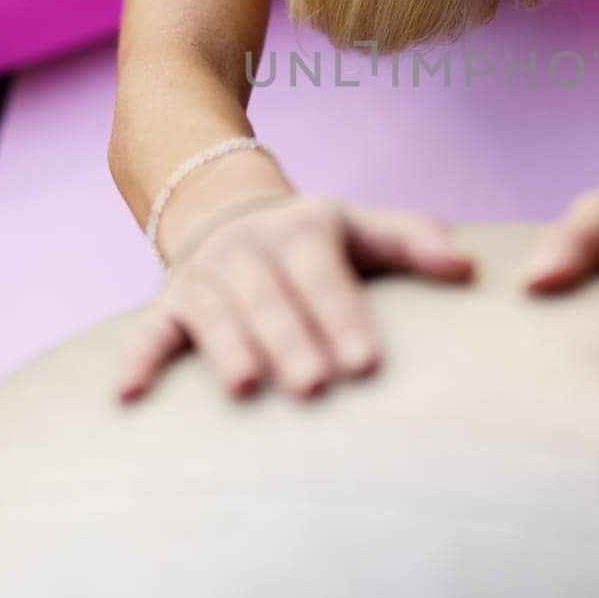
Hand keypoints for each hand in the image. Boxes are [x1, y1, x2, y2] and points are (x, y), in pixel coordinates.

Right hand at [118, 195, 473, 401]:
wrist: (221, 204)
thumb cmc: (311, 237)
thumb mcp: (360, 228)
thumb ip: (413, 244)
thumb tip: (469, 267)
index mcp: (302, 230)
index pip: (325, 275)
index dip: (344, 316)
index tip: (367, 362)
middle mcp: (248, 249)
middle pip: (271, 298)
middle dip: (292, 340)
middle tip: (316, 386)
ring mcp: (204, 275)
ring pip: (215, 313)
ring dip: (228, 349)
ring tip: (246, 389)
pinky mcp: (168, 302)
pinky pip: (149, 330)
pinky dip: (138, 359)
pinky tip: (129, 395)